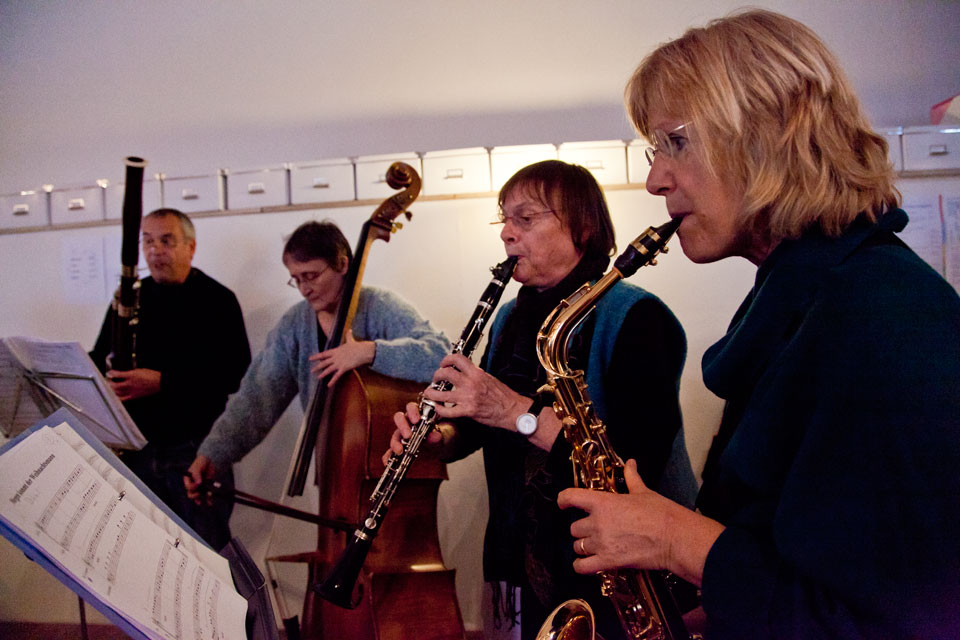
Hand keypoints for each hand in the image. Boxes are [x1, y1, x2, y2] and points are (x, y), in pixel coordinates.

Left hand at [106, 368, 161, 400]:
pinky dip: (118, 397)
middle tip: (108, 381)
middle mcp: (130, 384)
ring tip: (111, 388)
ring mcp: (131, 391)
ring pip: (118, 393)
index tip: (109, 373)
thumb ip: (131, 372)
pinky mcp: (134, 396)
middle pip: (115, 385)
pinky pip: (123, 398)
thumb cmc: (151, 375)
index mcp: (131, 375)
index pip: (117, 374)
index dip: (111, 374)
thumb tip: (124, 373)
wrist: (159, 382)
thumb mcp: (140, 370)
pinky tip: (116, 396)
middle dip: (109, 384)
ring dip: (112, 390)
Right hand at [184, 455, 217, 505]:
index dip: (192, 487)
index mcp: (188, 479)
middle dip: (195, 495)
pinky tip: (210, 503)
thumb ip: (196, 474)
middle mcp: (192, 484)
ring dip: (202, 498)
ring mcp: (199, 487)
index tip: (199, 484)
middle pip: (191, 494)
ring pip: (198, 497)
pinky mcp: (206, 488)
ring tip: (207, 497)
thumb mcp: (198, 466)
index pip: (188, 486)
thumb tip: (198, 483)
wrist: (211, 461)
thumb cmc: (201, 462)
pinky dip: (208, 500)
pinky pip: (206, 496)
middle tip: (199, 494)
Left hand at [309, 333, 375, 386]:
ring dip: (323, 374)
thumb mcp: (351, 340)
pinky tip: (328, 385)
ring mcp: (339, 363)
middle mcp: (335, 357)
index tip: (310, 358)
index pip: (323, 354)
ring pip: (328, 369)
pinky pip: (336, 376)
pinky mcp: (344, 368)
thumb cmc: (357, 346)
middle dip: (317, 367)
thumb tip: (349, 330)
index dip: (316, 356)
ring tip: (318, 377)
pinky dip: (332, 381)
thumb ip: (348, 336)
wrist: (362, 351)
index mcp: (335, 351)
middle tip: (311, 370)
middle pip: (324, 362)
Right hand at [382, 402, 442, 464]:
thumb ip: (437, 434)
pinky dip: (388, 456)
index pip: (411, 407)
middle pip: (399, 418)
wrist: (440, 446)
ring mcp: (402, 435)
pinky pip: (391, 451)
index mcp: (417, 414)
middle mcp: (407, 423)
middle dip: (402, 426)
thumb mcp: (441, 434)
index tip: (416, 420)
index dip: (412, 412)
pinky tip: (387, 462)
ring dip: (395, 442)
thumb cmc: (439, 434)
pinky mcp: (399, 447)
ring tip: (399, 451)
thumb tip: (435, 435)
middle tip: (408, 435)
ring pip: (395, 435)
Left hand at [422, 353, 527, 429]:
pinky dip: (439, 409)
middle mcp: (471, 383)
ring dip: (431, 393)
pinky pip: (447, 411)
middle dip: (437, 375)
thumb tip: (463, 371)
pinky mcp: (468, 411)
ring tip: (430, 393)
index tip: (444, 363)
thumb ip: (474, 374)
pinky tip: (437, 408)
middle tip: (436, 379)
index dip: (447, 359)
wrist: (512, 410)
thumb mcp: (489, 378)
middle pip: (445, 373)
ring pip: (441, 393)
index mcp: (477, 373)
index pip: (457, 359)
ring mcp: (468, 398)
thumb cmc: (503, 395)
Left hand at [558, 459, 723, 586]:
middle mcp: (597, 522)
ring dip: (584, 547)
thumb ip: (632, 477)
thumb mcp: (643, 492)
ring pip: (578, 546)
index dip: (563, 500)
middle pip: (574, 528)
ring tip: (595, 547)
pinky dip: (581, 566)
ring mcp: (601, 543)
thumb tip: (631, 463)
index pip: (570, 497)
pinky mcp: (608, 561)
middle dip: (582, 530)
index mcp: (603, 502)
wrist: (675, 537)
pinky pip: (582, 567)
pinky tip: (587, 564)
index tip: (563, 503)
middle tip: (594, 531)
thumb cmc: (661, 513)